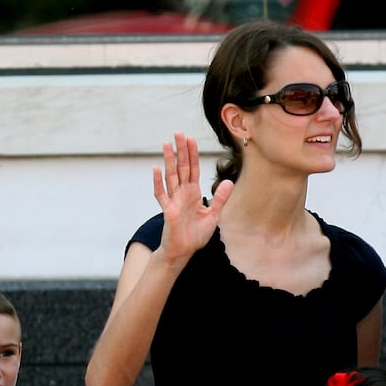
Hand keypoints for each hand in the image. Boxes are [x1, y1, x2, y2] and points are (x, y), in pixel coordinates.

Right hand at [153, 133, 232, 261]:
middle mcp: (183, 193)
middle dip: (181, 150)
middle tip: (178, 133)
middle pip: (182, 167)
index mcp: (194, 193)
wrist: (184, 251)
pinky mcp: (168, 210)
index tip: (191, 139)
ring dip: (168, 160)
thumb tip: (229, 182)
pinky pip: (161, 194)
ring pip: (171, 176)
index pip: (194, 169)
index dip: (193, 154)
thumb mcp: (213, 216)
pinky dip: (158, 182)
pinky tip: (156, 169)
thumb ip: (220, 199)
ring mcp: (174, 200)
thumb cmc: (196, 235)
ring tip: (166, 144)